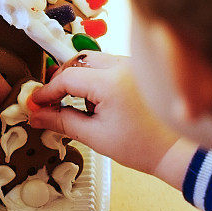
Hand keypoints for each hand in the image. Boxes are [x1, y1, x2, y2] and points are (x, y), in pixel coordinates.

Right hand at [29, 52, 179, 175]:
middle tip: (51, 101)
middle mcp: (123, 66)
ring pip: (94, 60)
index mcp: (111, 82)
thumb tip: (38, 116)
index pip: (68, 78)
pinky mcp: (137, 70)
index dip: (47, 91)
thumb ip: (63, 122)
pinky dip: (96, 77)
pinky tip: (96, 100)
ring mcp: (132, 65)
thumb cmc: (142, 146)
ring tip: (76, 104)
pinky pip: (109, 64)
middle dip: (62, 80)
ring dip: (80, 78)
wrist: (175, 150)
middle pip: (79, 61)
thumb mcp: (95, 136)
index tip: (36, 104)